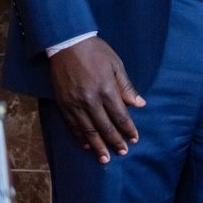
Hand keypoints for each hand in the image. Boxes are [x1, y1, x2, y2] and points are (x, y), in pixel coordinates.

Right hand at [48, 37, 144, 161]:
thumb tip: (140, 104)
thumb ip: (127, 87)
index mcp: (106, 90)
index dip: (127, 129)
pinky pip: (72, 125)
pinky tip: (86, 145)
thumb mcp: (117, 66)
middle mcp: (90, 100)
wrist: (67, 44)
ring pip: (87, 130)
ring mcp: (74, 103)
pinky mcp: (62, 104)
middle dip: (114, 141)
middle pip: (104, 126)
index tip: (134, 139)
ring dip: (97, 145)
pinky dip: (79, 137)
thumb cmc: (96, 52)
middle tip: (122, 152)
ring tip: (104, 158)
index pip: (120, 116)